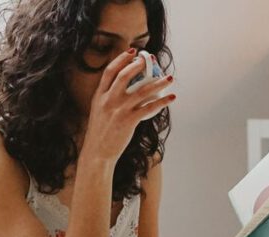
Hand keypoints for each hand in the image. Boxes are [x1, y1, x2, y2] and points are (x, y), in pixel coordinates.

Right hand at [79, 48, 174, 164]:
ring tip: (169, 78)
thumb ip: (108, 97)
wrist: (97, 152)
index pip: (110, 72)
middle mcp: (108, 100)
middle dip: (139, 65)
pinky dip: (162, 102)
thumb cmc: (100, 132)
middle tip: (151, 60)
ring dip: (158, 83)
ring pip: (142, 91)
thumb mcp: (98, 110)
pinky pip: (149, 108)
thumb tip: (125, 87)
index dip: (121, 59)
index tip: (132, 52)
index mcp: (99, 96)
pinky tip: (171, 98)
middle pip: (125, 76)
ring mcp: (119, 110)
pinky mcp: (128, 121)